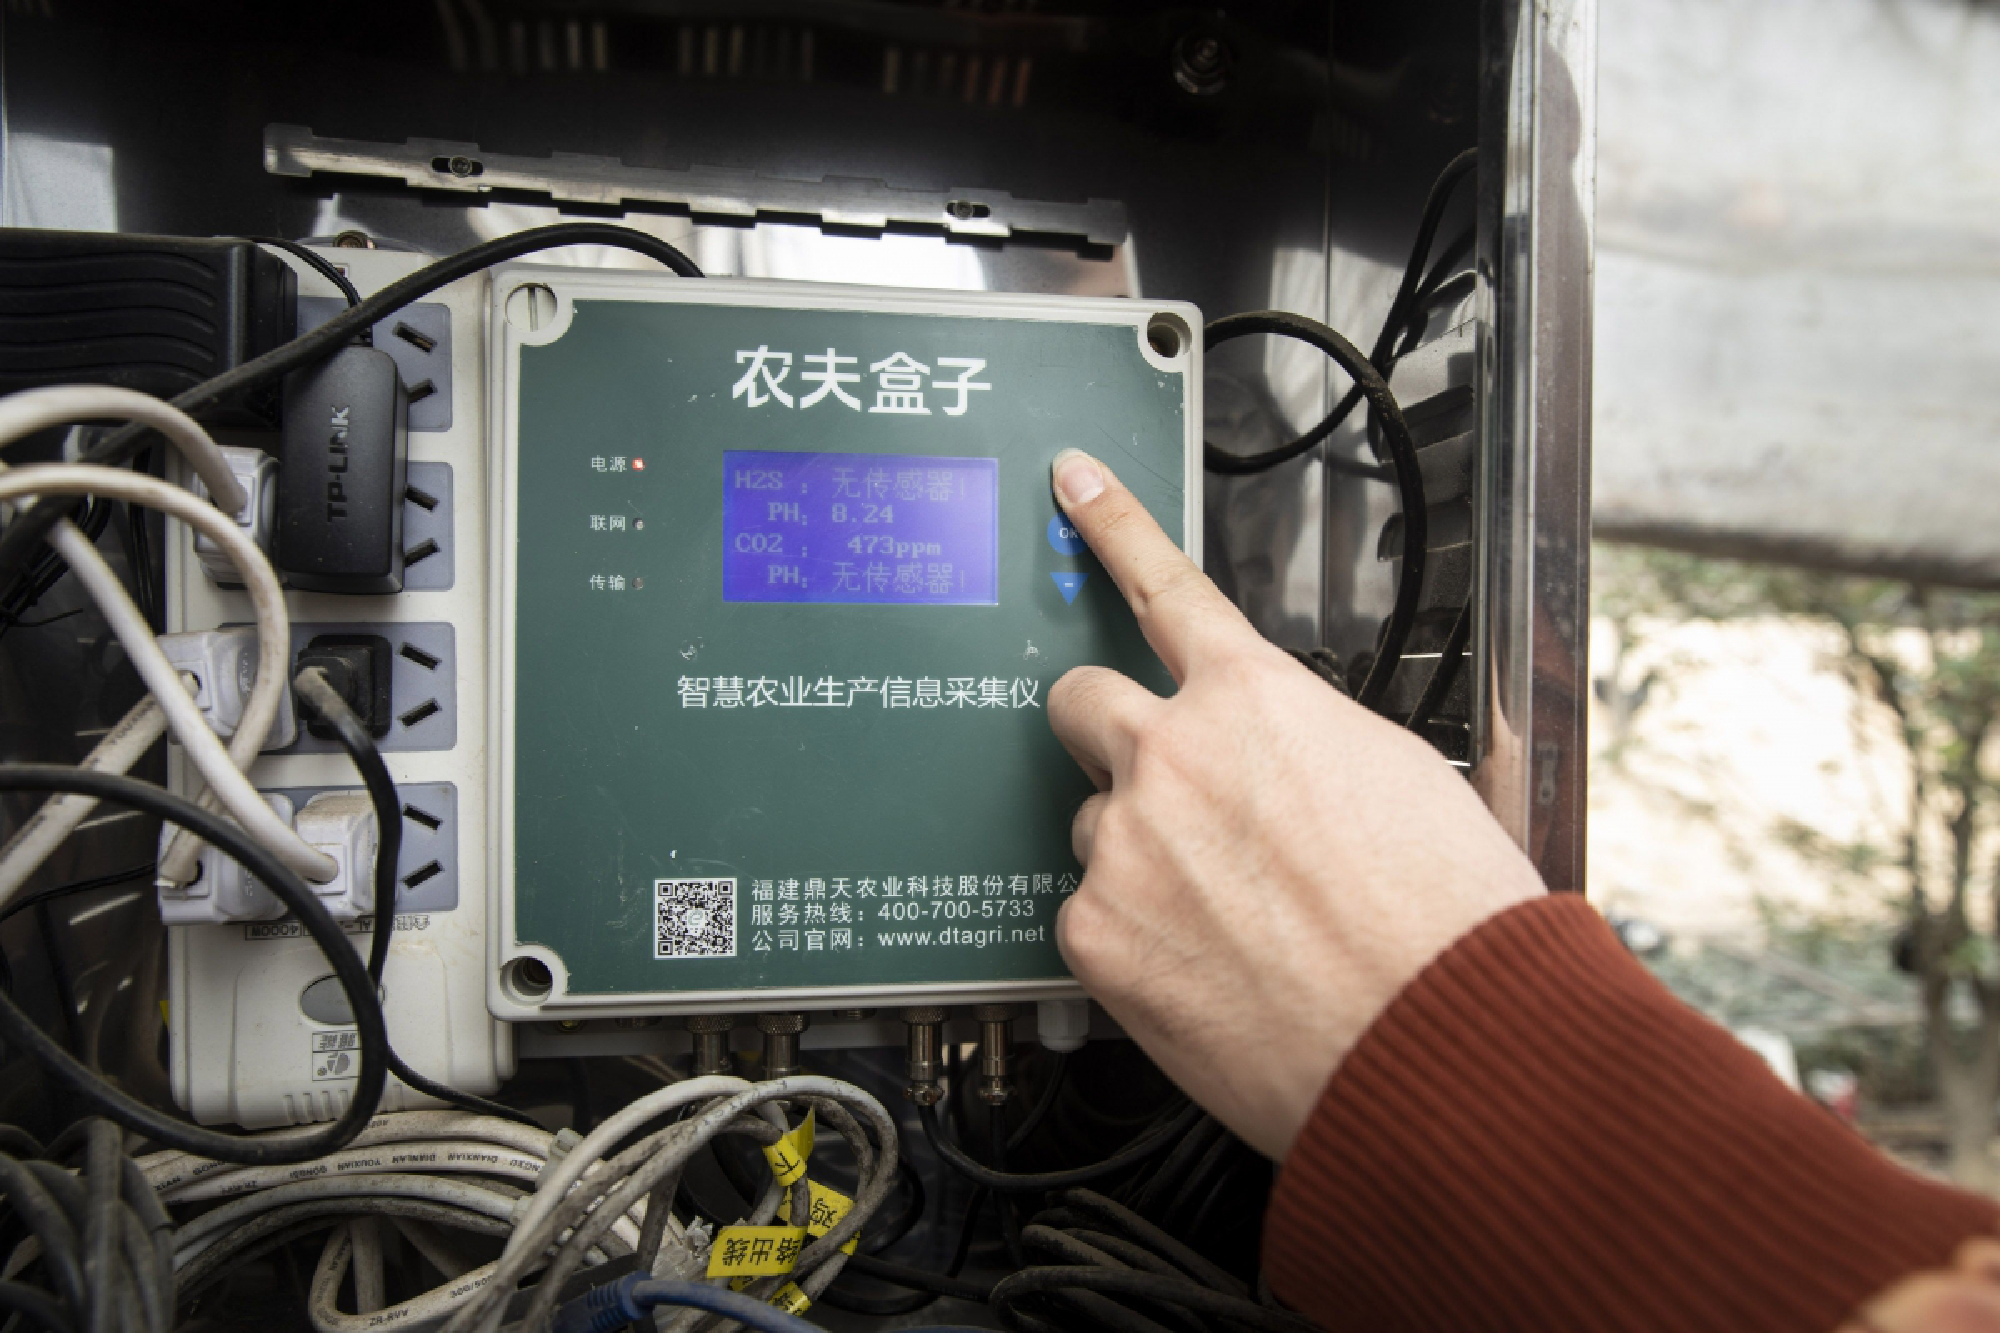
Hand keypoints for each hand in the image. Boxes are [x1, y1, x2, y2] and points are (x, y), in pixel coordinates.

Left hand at [1046, 447, 1544, 1159]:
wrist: (1435, 1043)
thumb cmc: (1444, 923)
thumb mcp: (1401, 777)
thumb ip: (1304, 740)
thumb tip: (1275, 751)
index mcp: (1255, 699)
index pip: (1162, 584)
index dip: (1111, 524)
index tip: (1073, 483)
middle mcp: (1172, 755)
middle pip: (1079, 702)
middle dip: (1104, 730)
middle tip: (1153, 784)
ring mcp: (1122, 844)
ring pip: (1089, 825)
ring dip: (1134, 854)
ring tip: (1224, 918)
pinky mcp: (1093, 934)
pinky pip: (1084, 916)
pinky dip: (1128, 938)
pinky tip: (1201, 969)